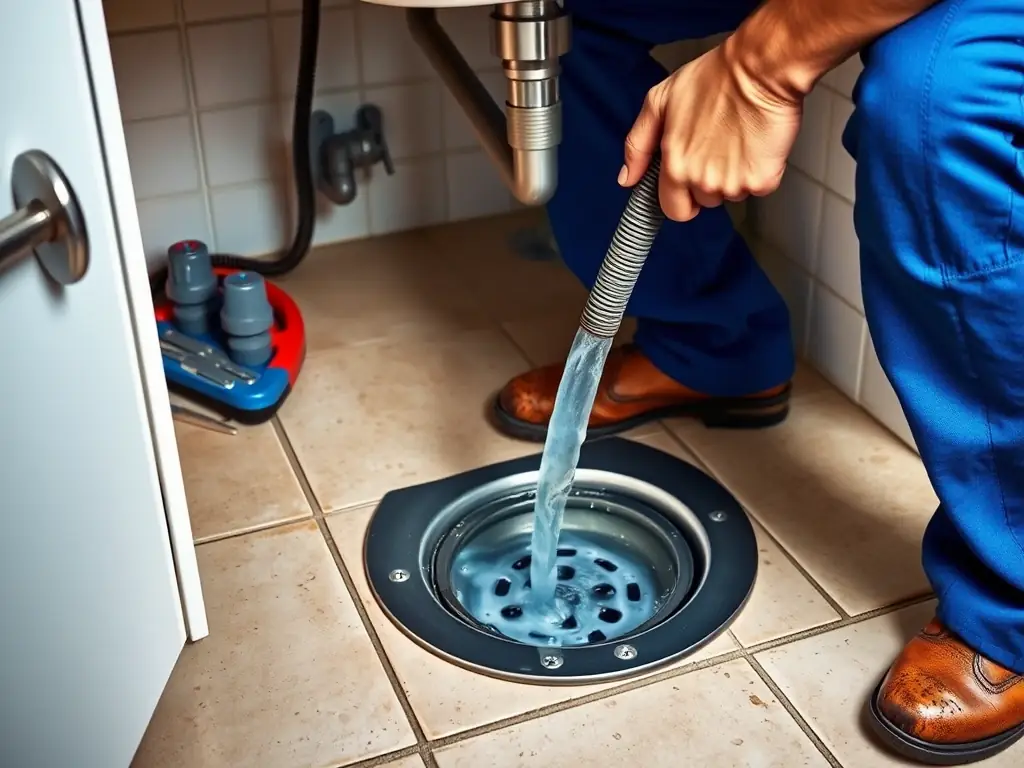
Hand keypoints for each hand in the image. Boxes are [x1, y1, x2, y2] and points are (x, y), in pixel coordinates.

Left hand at [620, 42, 804, 221]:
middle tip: (716, 148)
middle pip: (705, 201)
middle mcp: (702, 179)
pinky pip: (759, 187)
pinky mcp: (762, 180)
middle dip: (708, 183)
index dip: (680, 198)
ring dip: (734, 175)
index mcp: (675, 164)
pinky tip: (755, 144)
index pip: (673, 209)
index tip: (687, 185)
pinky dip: (760, 170)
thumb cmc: (714, 78)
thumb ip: (638, 144)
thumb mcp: (659, 102)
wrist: (760, 68)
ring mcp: (733, 183)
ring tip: (737, 140)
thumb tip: (626, 178)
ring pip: (731, 194)